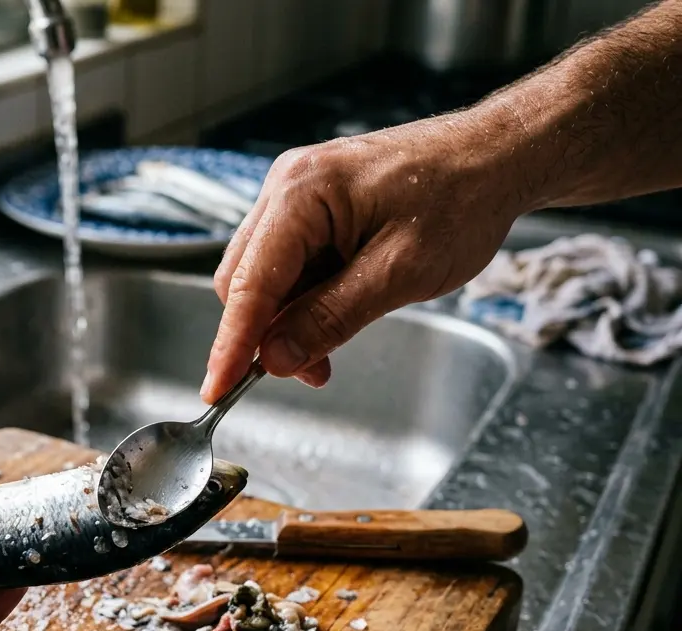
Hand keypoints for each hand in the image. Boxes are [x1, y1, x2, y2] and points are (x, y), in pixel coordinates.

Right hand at [201, 112, 527, 402]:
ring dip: (288, 320)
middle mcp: (287, 187)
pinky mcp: (313, 207)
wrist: (497, 157)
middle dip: (266, 334)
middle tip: (309, 373)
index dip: (231, 344)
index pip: (248, 283)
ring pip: (265, 276)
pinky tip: (334, 317)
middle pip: (245, 280)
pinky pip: (289, 264)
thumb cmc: (462, 200)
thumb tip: (275, 358)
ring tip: (329, 352)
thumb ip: (331, 317)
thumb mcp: (399, 273)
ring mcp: (297, 195)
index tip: (216, 390)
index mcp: (300, 193)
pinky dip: (305, 300)